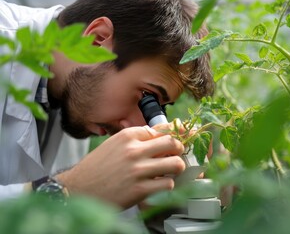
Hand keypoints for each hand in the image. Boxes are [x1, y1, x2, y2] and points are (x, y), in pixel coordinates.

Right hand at [57, 125, 184, 208]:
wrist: (78, 189)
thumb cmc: (96, 167)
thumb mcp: (114, 144)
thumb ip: (135, 139)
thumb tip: (158, 135)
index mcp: (127, 136)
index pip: (161, 129)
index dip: (174, 134)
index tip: (181, 137)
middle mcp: (134, 150)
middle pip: (173, 143)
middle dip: (179, 149)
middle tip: (176, 155)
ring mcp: (138, 170)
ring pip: (176, 164)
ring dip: (177, 168)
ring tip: (170, 171)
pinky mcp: (140, 190)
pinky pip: (168, 184)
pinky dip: (167, 185)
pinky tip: (158, 185)